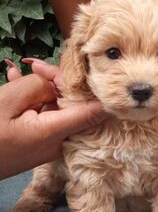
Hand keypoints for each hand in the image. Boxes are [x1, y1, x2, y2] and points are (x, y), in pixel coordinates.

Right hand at [0, 59, 106, 178]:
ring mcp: (52, 145)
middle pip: (74, 105)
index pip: (94, 110)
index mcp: (54, 133)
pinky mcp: (42, 144)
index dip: (90, 87)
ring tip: (22, 73)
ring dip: (45, 90)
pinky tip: (20, 85)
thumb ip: (36, 87)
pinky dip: (37, 102)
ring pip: (59, 109)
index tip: (77, 69)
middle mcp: (60, 142)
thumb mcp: (6, 102)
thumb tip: (55, 82)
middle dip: (58, 82)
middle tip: (34, 66)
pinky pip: (47, 117)